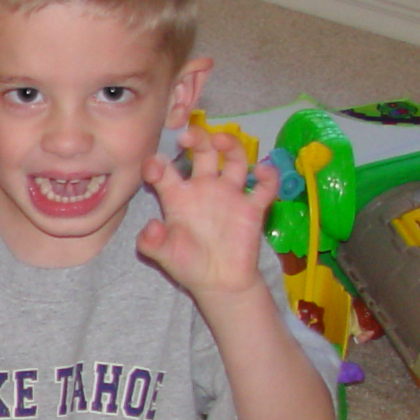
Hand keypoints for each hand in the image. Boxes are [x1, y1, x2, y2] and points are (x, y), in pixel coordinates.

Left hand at [140, 127, 274, 302]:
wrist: (219, 283)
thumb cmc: (188, 266)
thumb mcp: (164, 256)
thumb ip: (151, 242)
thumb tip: (151, 226)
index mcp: (177, 197)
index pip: (164, 170)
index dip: (156, 164)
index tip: (155, 167)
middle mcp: (203, 189)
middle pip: (201, 152)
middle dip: (196, 138)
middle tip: (187, 135)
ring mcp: (229, 195)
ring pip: (234, 159)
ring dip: (230, 144)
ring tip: (221, 140)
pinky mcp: (252, 207)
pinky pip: (266, 185)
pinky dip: (268, 175)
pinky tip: (261, 171)